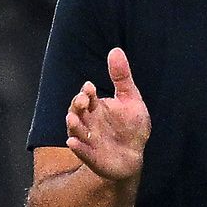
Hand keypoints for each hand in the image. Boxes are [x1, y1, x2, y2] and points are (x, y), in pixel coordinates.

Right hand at [65, 48, 150, 181]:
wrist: (134, 155)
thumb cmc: (130, 126)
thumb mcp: (130, 99)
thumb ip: (122, 77)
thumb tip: (116, 49)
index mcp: (96, 107)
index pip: (87, 97)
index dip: (87, 92)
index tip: (90, 87)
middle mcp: (88, 122)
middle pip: (77, 112)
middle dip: (77, 106)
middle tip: (83, 101)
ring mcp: (88, 139)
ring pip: (76, 131)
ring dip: (73, 125)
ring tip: (72, 119)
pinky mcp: (91, 156)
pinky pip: (82, 152)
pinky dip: (77, 148)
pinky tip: (72, 143)